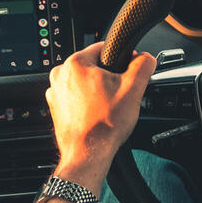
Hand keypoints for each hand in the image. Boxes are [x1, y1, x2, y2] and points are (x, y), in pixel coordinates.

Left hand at [46, 43, 154, 193]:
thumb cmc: (104, 125)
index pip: (104, 48)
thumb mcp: (133, 89)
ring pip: (85, 83)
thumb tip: (146, 57)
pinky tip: (97, 115)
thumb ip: (143, 66)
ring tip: (107, 108)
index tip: (127, 75)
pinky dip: (87, 104)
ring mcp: (55, 92)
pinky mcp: (56, 108)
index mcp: (76, 63)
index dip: (121, 60)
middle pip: (94, 66)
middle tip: (118, 96)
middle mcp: (60, 75)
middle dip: (108, 78)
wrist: (88, 154)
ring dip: (97, 91)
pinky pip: (76, 98)